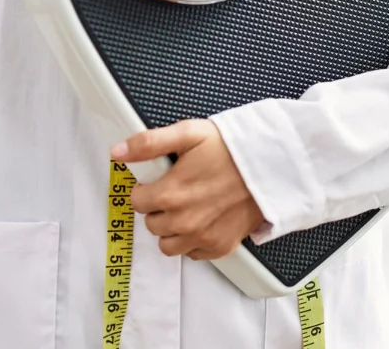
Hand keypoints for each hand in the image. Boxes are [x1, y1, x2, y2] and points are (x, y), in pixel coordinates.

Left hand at [116, 120, 263, 260]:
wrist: (271, 168)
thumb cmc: (232, 149)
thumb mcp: (189, 134)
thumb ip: (149, 143)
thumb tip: (118, 151)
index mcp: (171, 194)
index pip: (136, 201)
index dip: (146, 188)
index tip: (160, 180)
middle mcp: (184, 221)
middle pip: (151, 223)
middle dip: (159, 208)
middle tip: (178, 190)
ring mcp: (201, 237)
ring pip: (167, 245)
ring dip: (172, 229)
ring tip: (188, 209)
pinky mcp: (219, 247)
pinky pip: (192, 253)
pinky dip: (194, 241)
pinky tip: (204, 220)